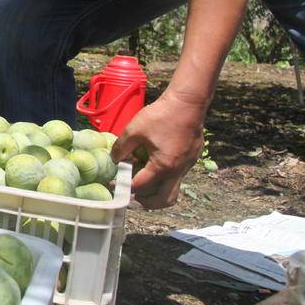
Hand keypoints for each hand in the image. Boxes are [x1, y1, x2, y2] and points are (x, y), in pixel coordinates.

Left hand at [111, 93, 206, 208]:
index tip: (114, 184)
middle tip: (132, 193)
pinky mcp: (191, 160)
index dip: (124, 187)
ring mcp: (187, 166)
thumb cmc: (161, 115)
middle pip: (163, 200)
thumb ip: (121, 147)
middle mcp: (177, 171)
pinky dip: (163, 178)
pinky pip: (176, 177)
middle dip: (146, 201)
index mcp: (163, 166)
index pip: (140, 187)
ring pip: (172, 190)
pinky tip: (152, 163)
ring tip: (141, 179)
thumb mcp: (134, 130)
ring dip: (156, 190)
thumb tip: (115, 159)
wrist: (188, 103)